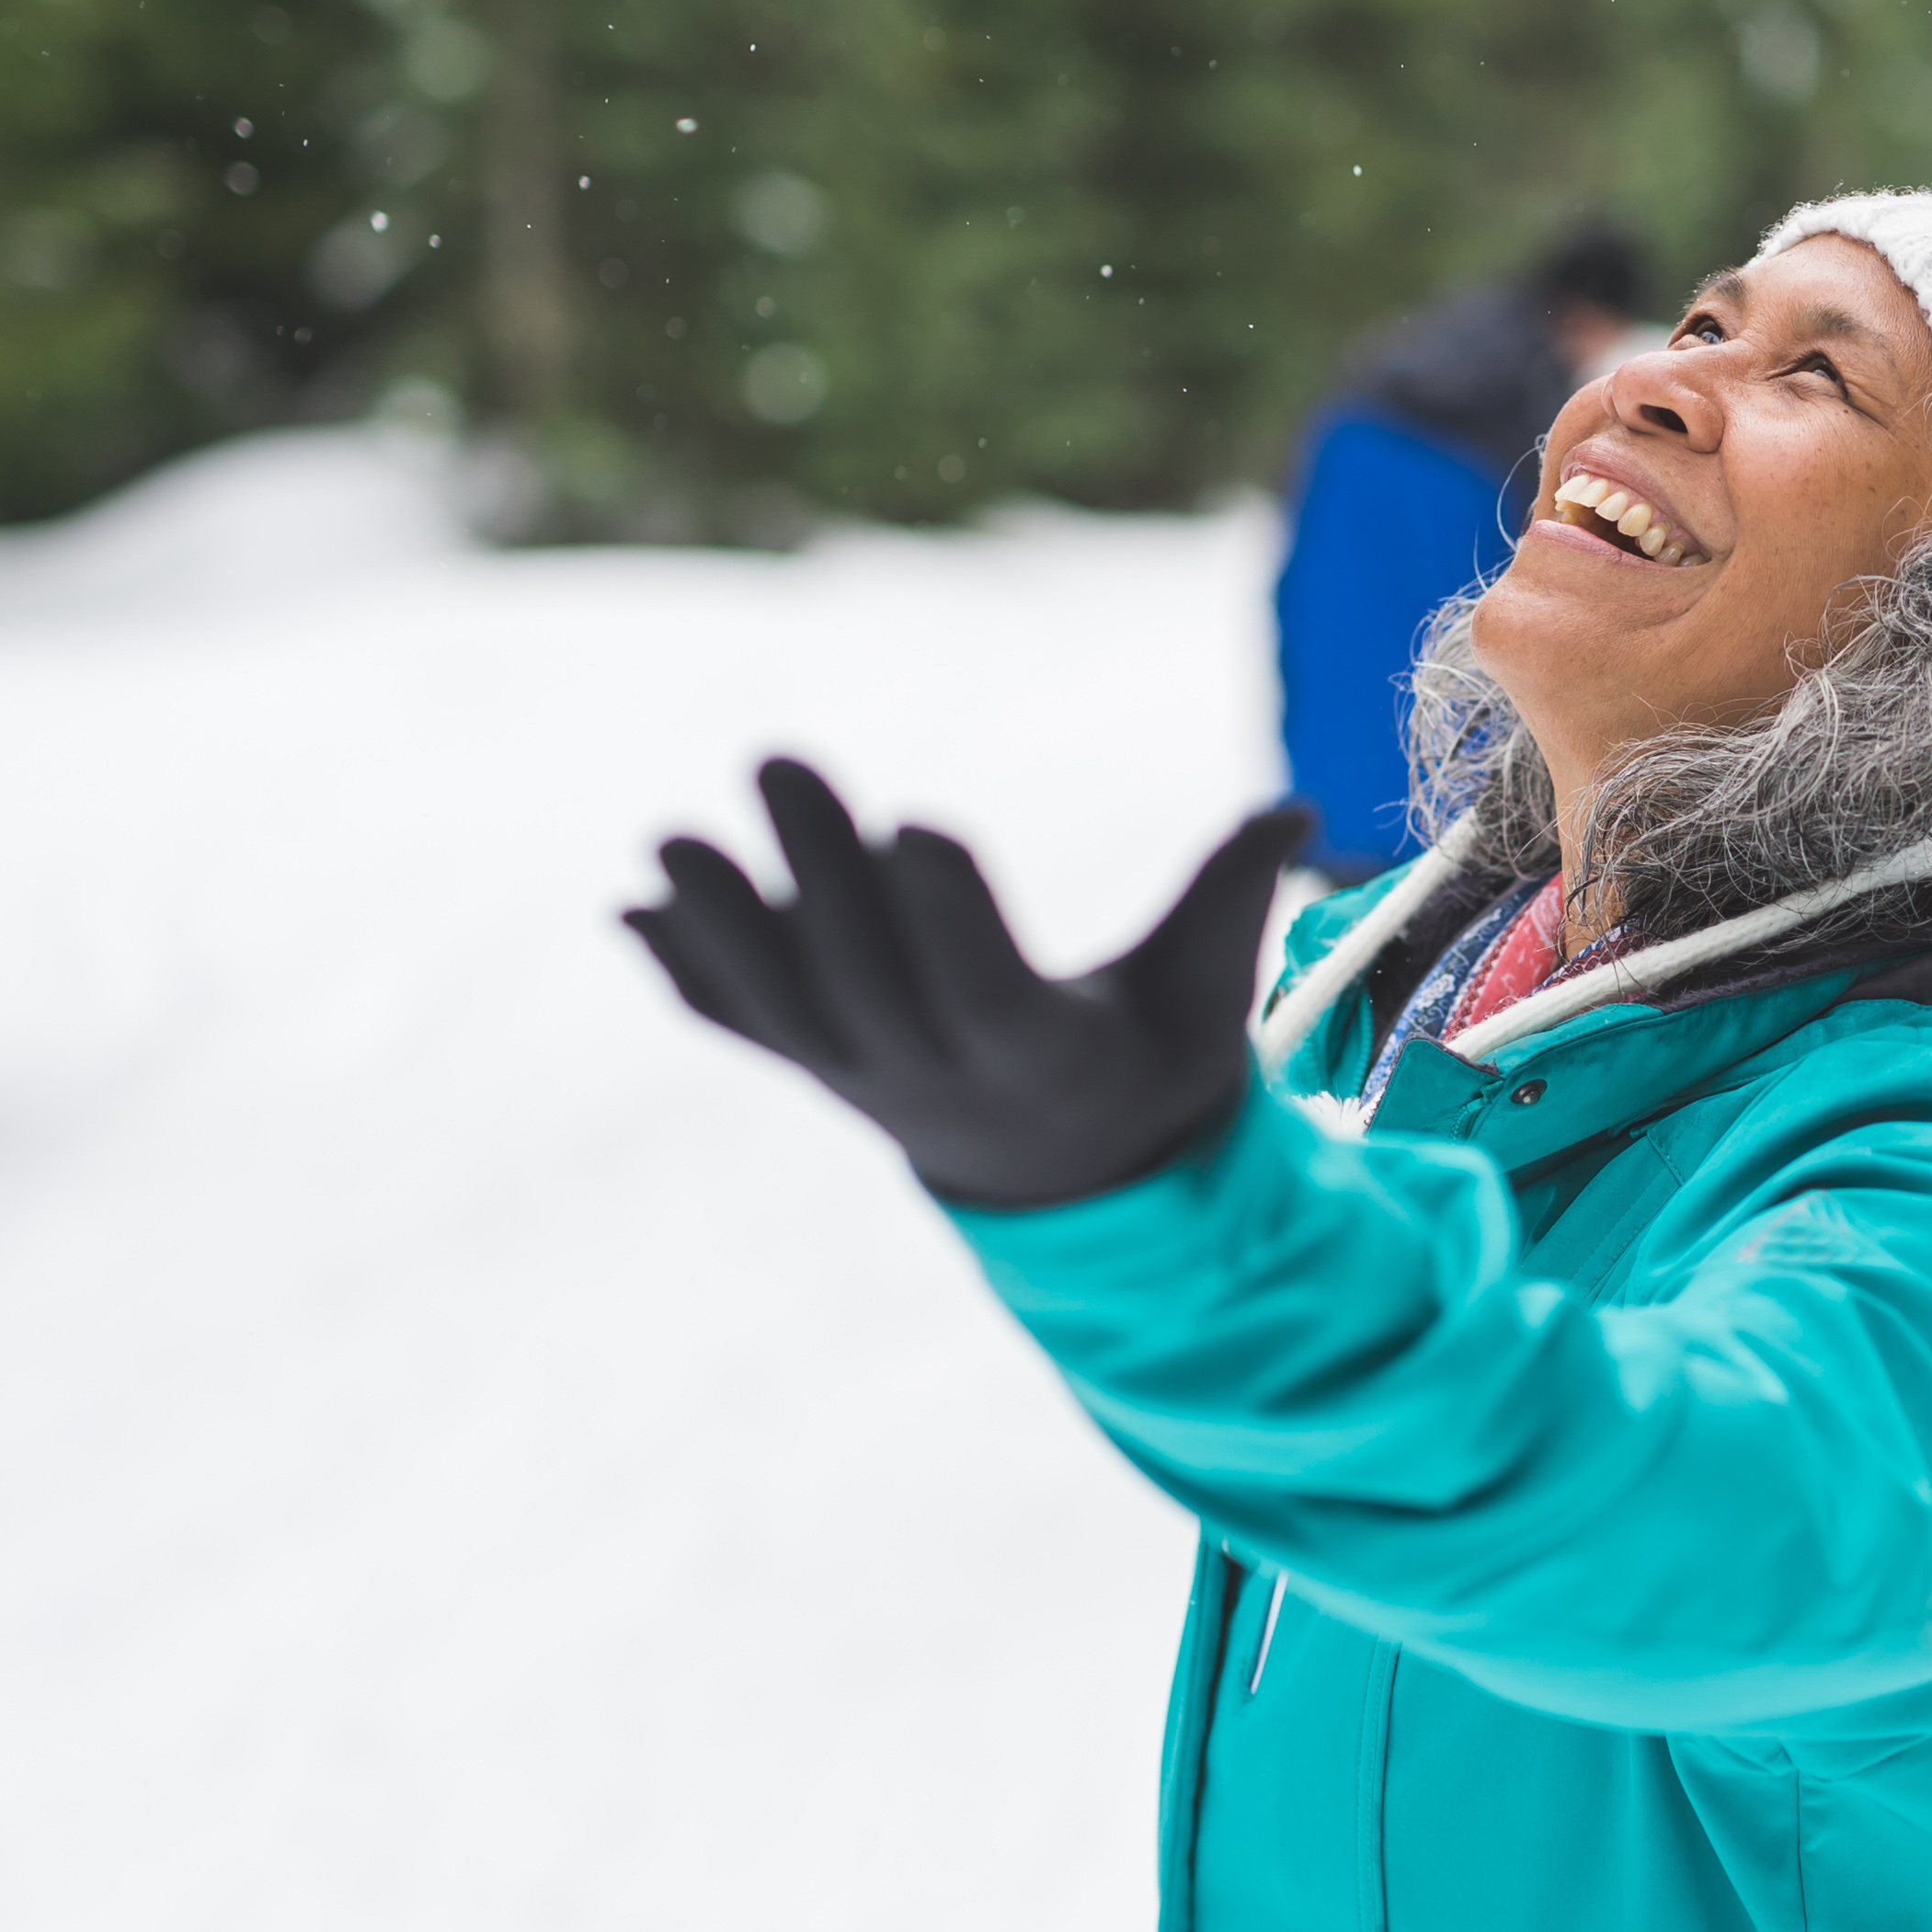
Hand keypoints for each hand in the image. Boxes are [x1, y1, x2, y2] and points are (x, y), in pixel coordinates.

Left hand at [625, 757, 1312, 1209]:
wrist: (1071, 1175)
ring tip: (666, 841)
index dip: (952, 917)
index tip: (916, 820)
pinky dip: (687, 975)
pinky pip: (746, 1029)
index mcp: (1046, 1059)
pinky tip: (632, 911)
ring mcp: (867, 1081)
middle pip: (867, 982)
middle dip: (817, 875)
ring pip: (783, 1011)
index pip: (991, 991)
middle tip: (776, 756)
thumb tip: (1299, 807)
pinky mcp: (820, 1068)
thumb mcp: (1205, 993)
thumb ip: (1232, 898)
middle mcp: (941, 1079)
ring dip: (720, 929)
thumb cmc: (1154, 1058)